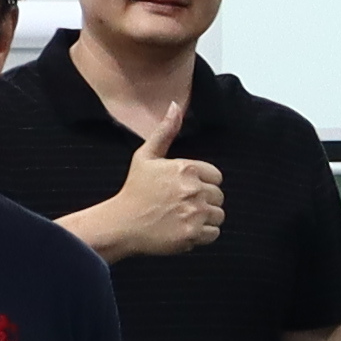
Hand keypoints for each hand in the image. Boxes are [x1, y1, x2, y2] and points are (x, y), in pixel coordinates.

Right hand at [76, 91, 227, 261]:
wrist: (121, 224)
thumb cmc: (134, 189)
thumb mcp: (146, 156)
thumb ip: (165, 131)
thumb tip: (175, 105)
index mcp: (186, 169)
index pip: (216, 176)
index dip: (203, 183)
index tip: (187, 189)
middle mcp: (194, 190)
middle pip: (219, 196)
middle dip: (205, 200)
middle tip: (184, 204)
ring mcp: (194, 213)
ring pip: (219, 215)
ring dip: (206, 218)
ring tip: (186, 217)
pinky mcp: (192, 234)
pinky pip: (214, 233)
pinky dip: (203, 234)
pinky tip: (186, 229)